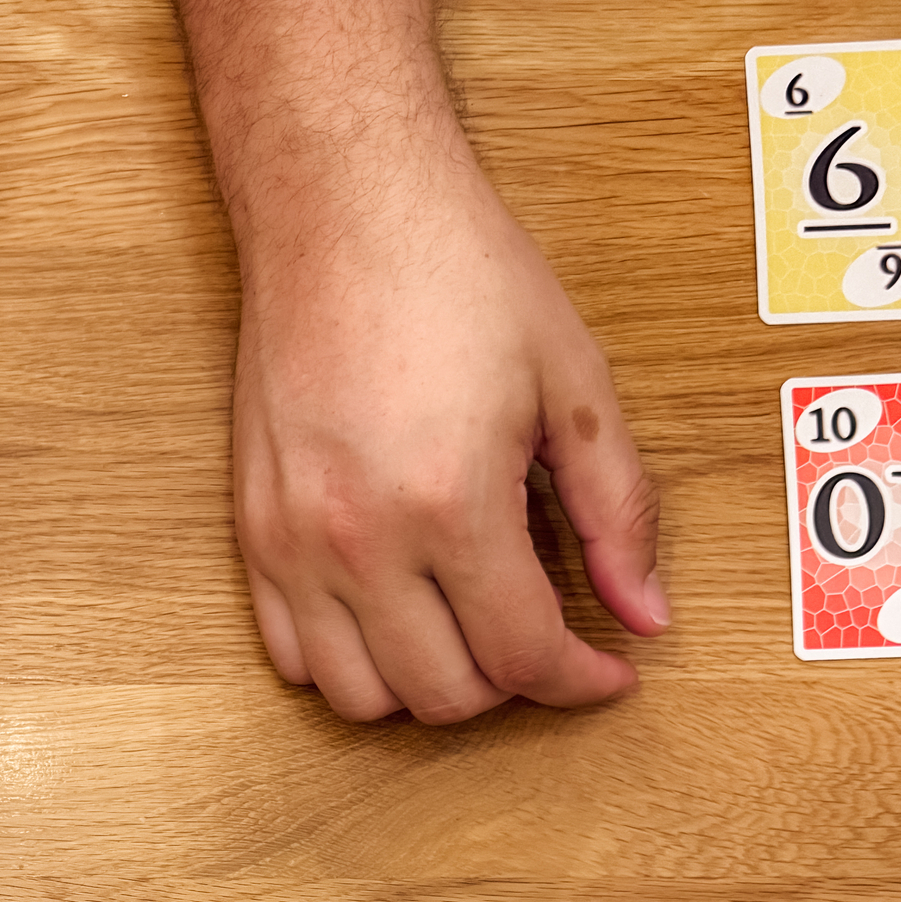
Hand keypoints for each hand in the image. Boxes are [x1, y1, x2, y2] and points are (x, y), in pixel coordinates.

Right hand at [232, 149, 666, 723]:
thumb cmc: (456, 273)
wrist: (340, 206)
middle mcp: (361, 538)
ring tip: (466, 635)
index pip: (522, 656)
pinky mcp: (255, 531)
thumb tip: (645, 613)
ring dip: (426, 686)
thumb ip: (619, 510)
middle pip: (444, 693)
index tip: (609, 671)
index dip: (580, 682)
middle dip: (512, 685)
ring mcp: (295, 542)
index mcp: (450, 501)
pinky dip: (349, 663)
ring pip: (361, 695)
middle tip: (543, 641)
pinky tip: (393, 619)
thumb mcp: (572, 384)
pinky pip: (294, 656)